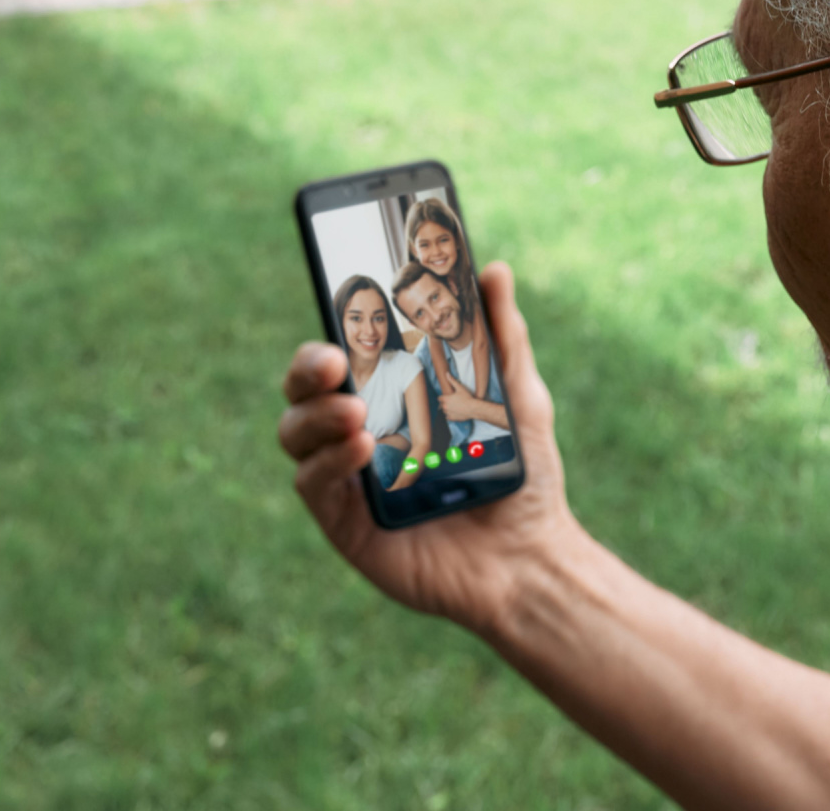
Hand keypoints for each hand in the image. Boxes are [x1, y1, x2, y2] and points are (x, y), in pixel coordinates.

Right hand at [277, 262, 577, 631]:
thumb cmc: (523, 476)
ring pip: (298, 433)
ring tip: (355, 408)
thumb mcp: (519, 397)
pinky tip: (360, 447)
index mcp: (392, 396)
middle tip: (333, 359)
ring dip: (316, 415)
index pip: (345, 352)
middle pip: (306, 390)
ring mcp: (348, 479)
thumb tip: (495, 271)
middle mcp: (359, 432)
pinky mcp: (345, 525)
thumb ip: (502, 337)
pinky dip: (329, 461)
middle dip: (307, 367)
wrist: (532, 557)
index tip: (340, 299)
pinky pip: (314, 485)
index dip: (332, 326)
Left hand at [437, 385, 486, 422]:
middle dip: (445, 403)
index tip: (448, 397)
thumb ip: (452, 381)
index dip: (443, 397)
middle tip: (453, 401)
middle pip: (441, 405)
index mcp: (446, 399)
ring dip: (447, 409)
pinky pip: (447, 417)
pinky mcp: (452, 418)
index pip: (439, 398)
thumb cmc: (467, 398)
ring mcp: (448, 413)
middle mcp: (445, 407)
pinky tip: (455, 411)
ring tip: (455, 406)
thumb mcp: (460, 388)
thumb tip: (446, 373)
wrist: (473, 408)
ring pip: (444, 411)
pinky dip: (450, 414)